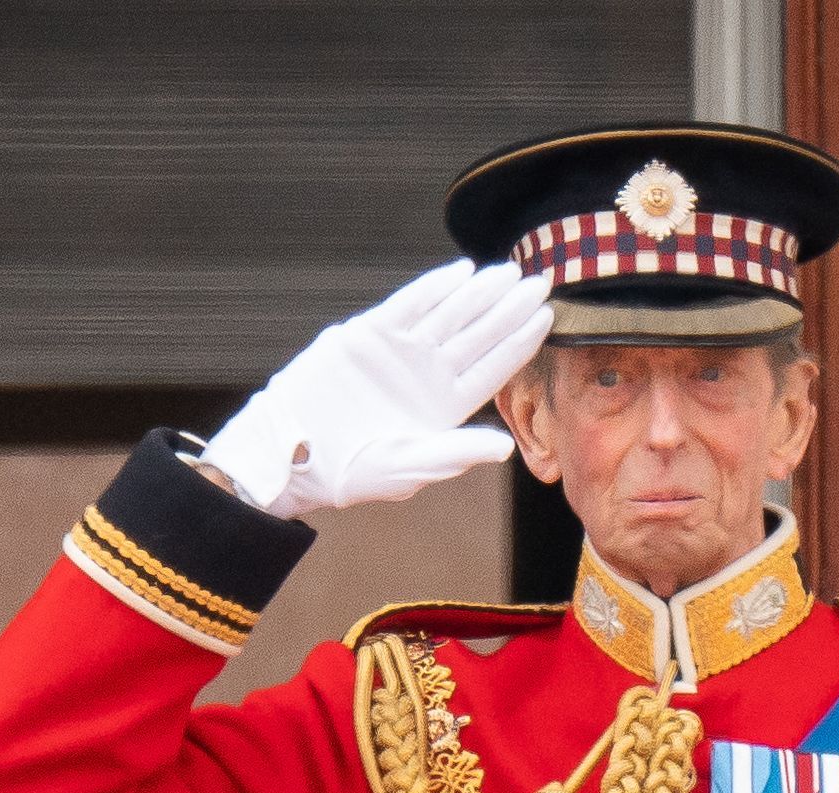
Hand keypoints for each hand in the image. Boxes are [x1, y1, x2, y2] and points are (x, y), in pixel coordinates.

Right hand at [196, 258, 552, 518]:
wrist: (292, 455)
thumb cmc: (350, 473)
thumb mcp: (407, 467)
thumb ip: (455, 453)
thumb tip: (506, 449)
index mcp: (444, 406)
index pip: (492, 368)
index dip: (519, 341)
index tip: (547, 316)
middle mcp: (427, 375)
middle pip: (477, 334)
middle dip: (508, 309)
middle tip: (539, 281)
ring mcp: (399, 353)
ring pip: (447, 315)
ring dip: (478, 293)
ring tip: (506, 273)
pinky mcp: (368, 336)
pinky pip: (406, 306)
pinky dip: (431, 289)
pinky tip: (459, 274)